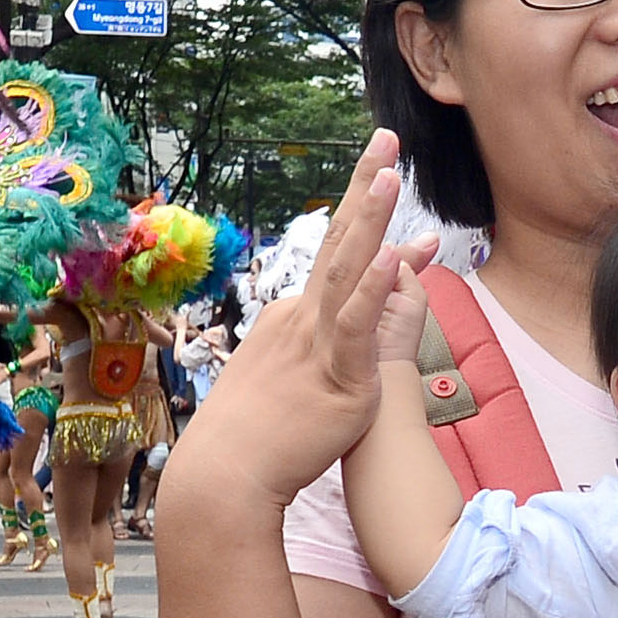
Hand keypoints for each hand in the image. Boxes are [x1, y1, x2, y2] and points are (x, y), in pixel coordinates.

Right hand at [172, 132, 434, 507]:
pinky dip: (375, 288)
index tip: (381, 177)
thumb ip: (301, 357)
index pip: (334, 262)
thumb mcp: (277, 385)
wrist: (224, 477)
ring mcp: (317, 345)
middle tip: (387, 139)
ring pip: (347, 270)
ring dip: (369, 218)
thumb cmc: (247, 441)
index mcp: (292, 320)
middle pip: (338, 242)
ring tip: (390, 172)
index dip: (362, 218)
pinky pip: (356, 325)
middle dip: (364, 188)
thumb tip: (310, 343)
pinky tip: (394, 254)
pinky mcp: (337, 378)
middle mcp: (302, 320)